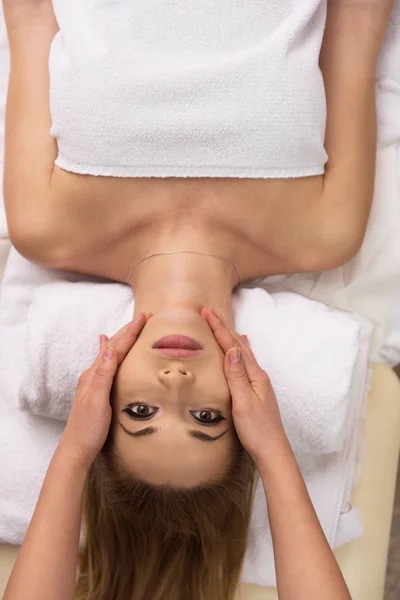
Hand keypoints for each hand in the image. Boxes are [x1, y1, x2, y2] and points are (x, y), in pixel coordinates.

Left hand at [57, 312, 151, 469]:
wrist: (76, 450)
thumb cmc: (88, 428)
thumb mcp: (97, 400)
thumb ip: (102, 374)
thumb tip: (108, 345)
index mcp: (94, 374)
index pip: (116, 347)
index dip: (131, 331)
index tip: (144, 317)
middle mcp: (93, 374)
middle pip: (113, 346)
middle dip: (128, 331)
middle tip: (144, 318)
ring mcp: (94, 382)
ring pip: (111, 354)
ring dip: (123, 339)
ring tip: (131, 328)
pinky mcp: (97, 391)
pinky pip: (108, 365)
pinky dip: (112, 353)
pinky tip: (106, 350)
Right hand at [201, 307, 287, 465]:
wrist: (272, 451)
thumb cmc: (257, 431)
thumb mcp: (243, 403)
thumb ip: (237, 376)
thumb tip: (232, 349)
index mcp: (254, 375)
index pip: (233, 346)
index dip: (219, 328)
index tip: (207, 312)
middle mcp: (258, 375)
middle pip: (238, 345)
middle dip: (223, 327)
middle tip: (209, 312)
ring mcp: (257, 383)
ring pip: (241, 352)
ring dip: (230, 336)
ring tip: (221, 324)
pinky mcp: (255, 391)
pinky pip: (243, 363)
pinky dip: (237, 351)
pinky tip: (239, 350)